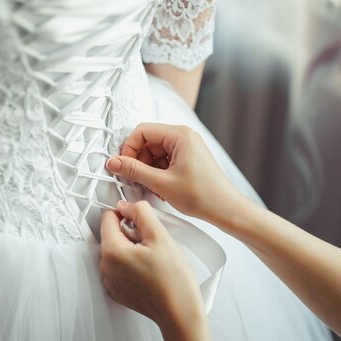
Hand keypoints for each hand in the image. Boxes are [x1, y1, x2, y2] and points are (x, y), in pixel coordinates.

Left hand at [99, 200, 204, 332]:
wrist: (180, 313)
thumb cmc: (173, 279)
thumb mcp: (160, 236)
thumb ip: (141, 213)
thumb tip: (127, 205)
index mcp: (112, 251)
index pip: (108, 217)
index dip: (127, 214)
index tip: (142, 221)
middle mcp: (105, 267)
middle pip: (113, 235)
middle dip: (131, 233)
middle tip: (153, 243)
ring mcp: (110, 281)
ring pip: (118, 251)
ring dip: (133, 249)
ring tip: (154, 259)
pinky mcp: (118, 291)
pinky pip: (121, 268)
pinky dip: (133, 265)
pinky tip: (151, 271)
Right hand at [106, 123, 249, 227]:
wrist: (225, 209)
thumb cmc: (203, 195)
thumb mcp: (161, 183)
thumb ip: (134, 171)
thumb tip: (114, 163)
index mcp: (180, 135)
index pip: (142, 131)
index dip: (128, 148)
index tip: (122, 165)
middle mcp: (184, 137)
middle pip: (148, 141)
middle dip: (138, 161)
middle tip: (135, 179)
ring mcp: (187, 147)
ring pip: (155, 153)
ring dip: (148, 169)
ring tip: (152, 187)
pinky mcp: (188, 159)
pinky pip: (164, 160)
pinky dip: (157, 173)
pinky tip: (160, 187)